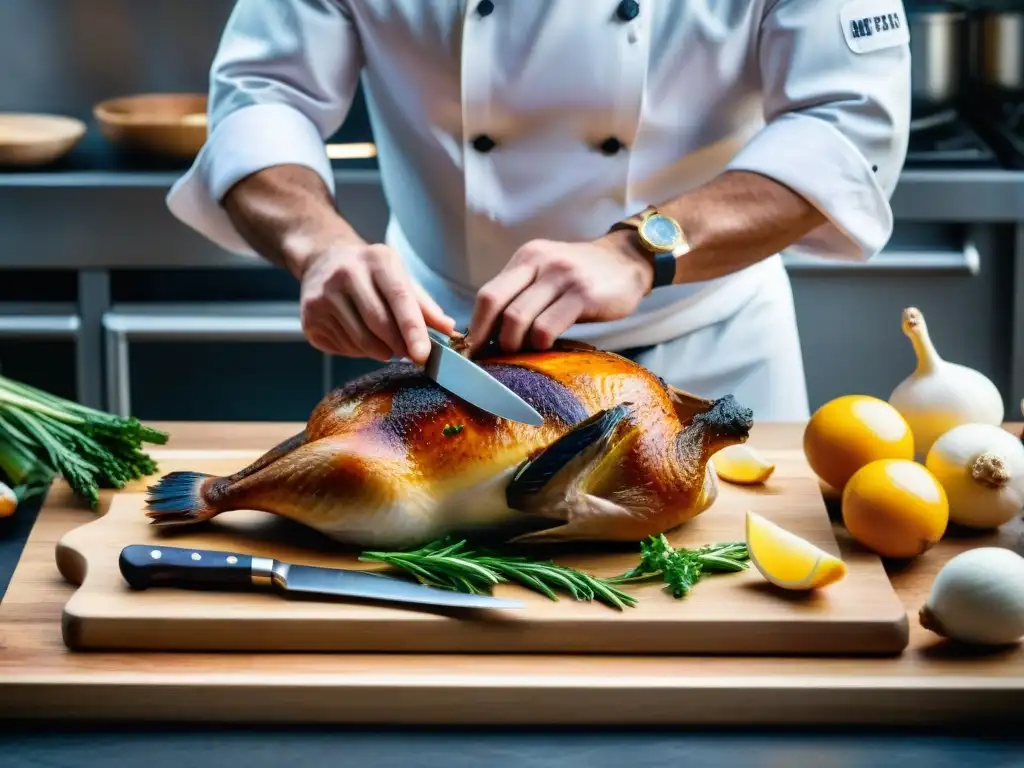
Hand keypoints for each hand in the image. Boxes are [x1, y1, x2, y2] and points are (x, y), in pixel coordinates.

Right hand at [297, 241, 454, 364]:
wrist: (322, 259)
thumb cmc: (370, 273)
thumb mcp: (399, 277)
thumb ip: (424, 305)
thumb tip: (448, 329)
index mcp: (377, 259)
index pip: (399, 298)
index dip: (413, 329)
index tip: (423, 355)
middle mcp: (346, 273)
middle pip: (380, 323)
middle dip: (400, 346)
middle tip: (410, 354)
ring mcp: (323, 295)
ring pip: (361, 341)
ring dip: (380, 351)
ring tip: (385, 344)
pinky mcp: (309, 316)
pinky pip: (344, 347)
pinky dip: (359, 351)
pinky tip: (359, 336)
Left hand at [469, 233, 654, 352]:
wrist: (629, 260)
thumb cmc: (584, 275)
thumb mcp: (548, 271)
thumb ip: (522, 292)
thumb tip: (491, 331)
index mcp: (526, 258)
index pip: (487, 294)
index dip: (476, 326)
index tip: (474, 350)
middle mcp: (540, 262)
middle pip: (495, 304)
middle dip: (490, 338)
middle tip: (495, 358)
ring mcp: (562, 277)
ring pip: (518, 318)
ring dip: (514, 344)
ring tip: (522, 353)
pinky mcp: (583, 295)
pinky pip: (547, 327)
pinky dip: (539, 344)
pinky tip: (546, 347)